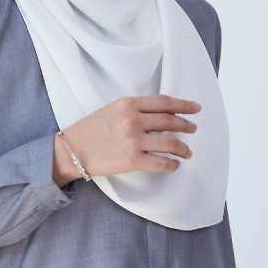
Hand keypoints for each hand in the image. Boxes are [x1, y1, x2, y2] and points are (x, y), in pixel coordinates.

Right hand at [52, 95, 200, 185]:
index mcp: (128, 104)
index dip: (184, 105)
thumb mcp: (112, 109)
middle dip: (186, 125)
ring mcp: (134, 140)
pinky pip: (162, 162)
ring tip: (187, 152)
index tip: (196, 108)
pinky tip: (174, 165)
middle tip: (193, 129)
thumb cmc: (90, 130)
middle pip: (170, 121)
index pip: (164, 102)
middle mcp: (133, 120)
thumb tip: (160, 116)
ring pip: (171, 143)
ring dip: (184, 148)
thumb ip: (134, 109)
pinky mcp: (133, 160)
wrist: (71, 150)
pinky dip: (172, 165)